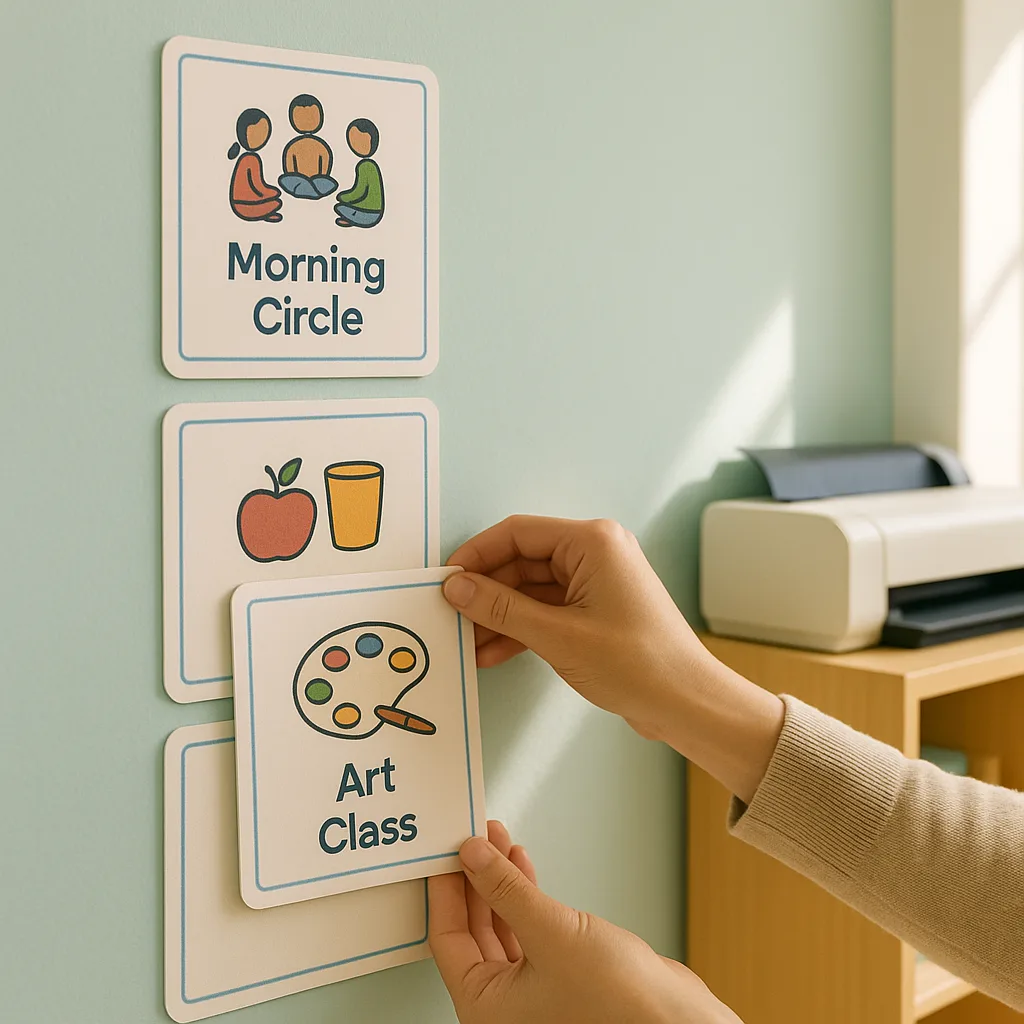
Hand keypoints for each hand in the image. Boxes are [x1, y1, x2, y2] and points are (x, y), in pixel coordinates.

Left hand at [429, 820, 741, 1023]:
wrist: (676, 1020)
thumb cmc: (619, 1003)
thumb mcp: (550, 932)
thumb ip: (505, 890)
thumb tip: (472, 855)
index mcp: (486, 1009)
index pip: (448, 939)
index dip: (445, 889)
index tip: (443, 850)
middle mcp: (503, 1005)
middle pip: (472, 929)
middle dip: (474, 877)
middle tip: (471, 837)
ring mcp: (531, 989)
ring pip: (500, 923)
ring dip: (498, 880)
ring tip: (497, 839)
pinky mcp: (558, 972)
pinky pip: (527, 926)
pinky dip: (522, 894)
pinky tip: (521, 864)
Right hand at [444, 516, 706, 733]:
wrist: (687, 703)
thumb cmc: (638, 664)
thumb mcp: (558, 636)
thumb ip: (502, 608)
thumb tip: (458, 588)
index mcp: (593, 542)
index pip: (518, 533)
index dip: (477, 555)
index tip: (447, 581)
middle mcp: (596, 553)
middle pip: (522, 561)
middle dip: (487, 592)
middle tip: (452, 618)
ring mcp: (597, 582)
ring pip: (531, 589)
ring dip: (500, 616)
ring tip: (467, 643)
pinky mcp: (596, 610)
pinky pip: (547, 610)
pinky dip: (521, 629)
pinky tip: (492, 652)